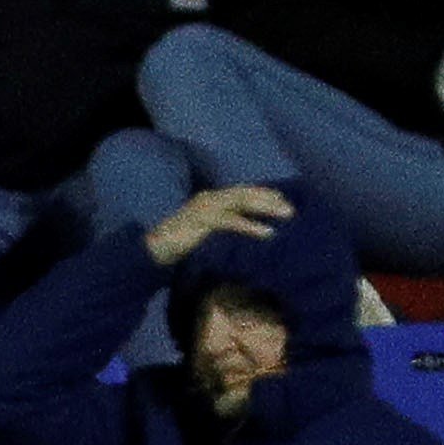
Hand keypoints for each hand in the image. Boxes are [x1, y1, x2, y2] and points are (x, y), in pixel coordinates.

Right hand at [142, 186, 292, 267]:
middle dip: (270, 199)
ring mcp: (204, 207)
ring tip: (286, 216)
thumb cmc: (176, 246)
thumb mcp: (202, 234)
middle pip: (245, 193)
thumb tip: (238, 234)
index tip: (283, 201)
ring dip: (266, 208)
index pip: (241, 191)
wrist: (151, 252)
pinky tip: (267, 234)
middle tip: (292, 210)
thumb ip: (219, 228)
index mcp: (209, 199)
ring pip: (241, 202)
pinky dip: (251, 226)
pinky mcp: (201, 220)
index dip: (263, 194)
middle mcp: (208, 198)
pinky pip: (231, 221)